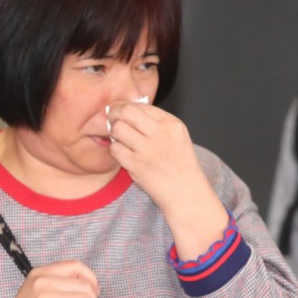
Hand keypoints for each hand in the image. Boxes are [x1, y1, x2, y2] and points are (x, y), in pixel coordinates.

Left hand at [107, 102, 227, 259]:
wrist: (185, 192)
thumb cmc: (179, 164)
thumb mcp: (177, 136)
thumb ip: (156, 122)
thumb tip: (128, 110)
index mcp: (172, 124)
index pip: (141, 105)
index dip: (126, 106)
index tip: (120, 111)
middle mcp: (161, 134)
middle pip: (127, 112)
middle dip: (115, 113)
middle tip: (112, 119)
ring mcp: (148, 150)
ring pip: (118, 129)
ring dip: (114, 132)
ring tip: (119, 138)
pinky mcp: (137, 165)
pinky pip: (115, 149)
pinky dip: (115, 149)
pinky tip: (123, 153)